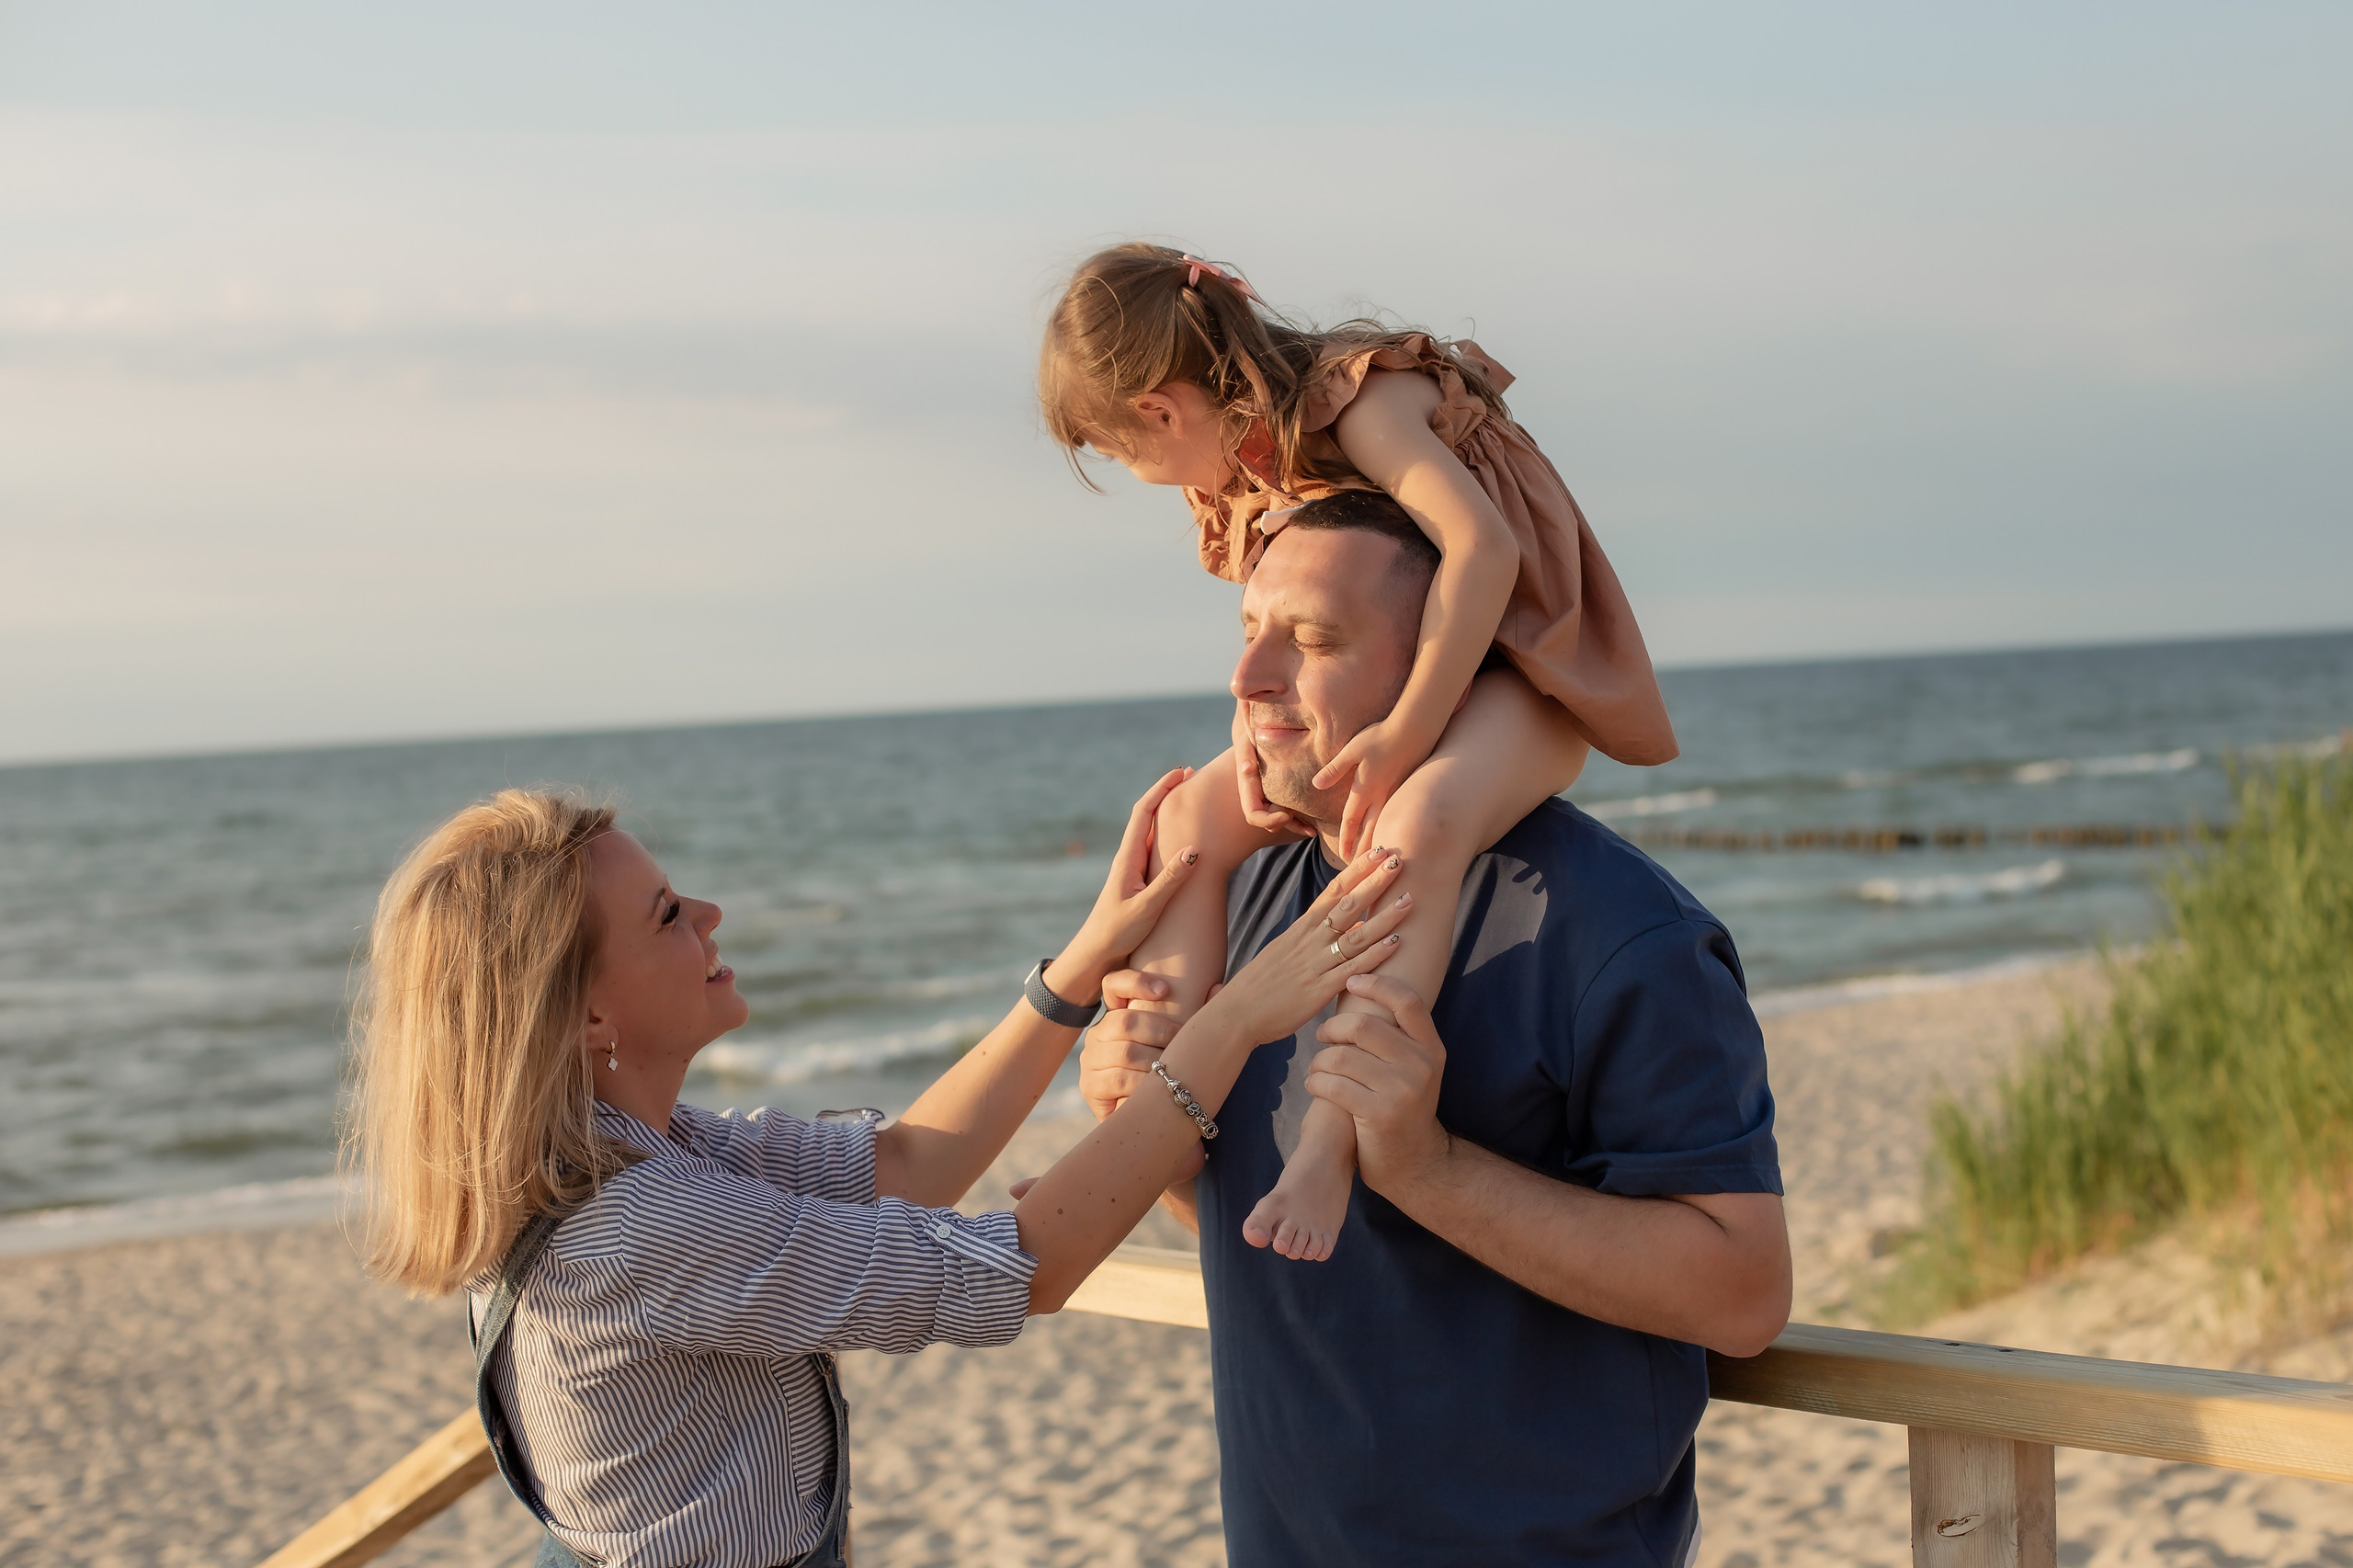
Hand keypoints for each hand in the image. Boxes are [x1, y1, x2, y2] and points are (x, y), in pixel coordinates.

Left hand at [1054, 769, 1200, 996]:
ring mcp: (1133, 868)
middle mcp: (1129, 857)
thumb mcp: (1147, 907)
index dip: (1162, 788)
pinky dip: (1169, 832)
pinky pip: (1155, 848)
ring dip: (1169, 811)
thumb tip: (1193, 849)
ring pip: (1152, 830)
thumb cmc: (1118, 932)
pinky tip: (1182, 837)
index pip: (1144, 811)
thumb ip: (1170, 880)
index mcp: (1128, 857)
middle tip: (1191, 776)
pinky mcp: (1138, 880)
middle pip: (1148, 814)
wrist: (1096, 953)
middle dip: (1168, 792)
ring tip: (1190, 798)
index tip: (1181, 772)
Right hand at [1076, 970, 1181, 1121]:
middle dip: (1161, 1031)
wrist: (1150, 1121)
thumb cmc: (1168, 1076)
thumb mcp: (1179, 1044)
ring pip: (1124, 1052)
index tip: (1164, 990)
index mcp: (1117, 1016)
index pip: (1113, 984)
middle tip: (1184, 1044)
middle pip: (1125, 1021)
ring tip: (1175, 1071)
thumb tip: (1217, 987)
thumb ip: (1196, 1015)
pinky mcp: (1090, 1086)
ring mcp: (1091, 1060)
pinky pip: (1118, 1079)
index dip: (1135, 982)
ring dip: (1155, 1062)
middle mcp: (1099, 1034)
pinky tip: (1159, 1089)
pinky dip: (1143, 1083)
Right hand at [1200, 848, 1410, 1046]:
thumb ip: (1312, 937)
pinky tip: (1396, 942)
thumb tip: (1343, 925)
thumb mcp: (1284, 951)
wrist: (1236, 1014)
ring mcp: (1315, 964)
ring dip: (1384, 916)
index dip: (1357, 870)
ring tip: (1409, 899)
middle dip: (1375, 881)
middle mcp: (1309, 941)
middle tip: (1400, 860)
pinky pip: (1352, 968)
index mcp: (1301, 929)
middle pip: (1347, 905)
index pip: (1333, 891)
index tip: (1378, 852)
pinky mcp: (1319, 990)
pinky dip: (1375, 954)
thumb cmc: (1261, 985)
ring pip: (1356, 935)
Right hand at [1231, 702, 1301, 832]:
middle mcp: (1256, 791)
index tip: (1286, 815)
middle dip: (1283, 823)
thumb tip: (1247, 770)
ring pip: (1278, 819)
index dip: (1268, 820)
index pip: (1253, 814)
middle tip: (1303, 822)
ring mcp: (1269, 791)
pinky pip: (1289, 811)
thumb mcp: (1247, 734)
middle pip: (1266, 821)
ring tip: (1311, 826)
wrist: (1263, 716)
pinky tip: (1312, 824)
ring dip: (1294, 824)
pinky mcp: (1282, 787)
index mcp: (1248, 783)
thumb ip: (1245, 750)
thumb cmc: (1254, 724)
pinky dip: (1299, 820)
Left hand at [1303, 972, 1450, 1190]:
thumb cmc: (1403, 1106)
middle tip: (1321, 1037)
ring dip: (1319, 1061)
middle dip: (1332, 1029)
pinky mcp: (1380, 1114)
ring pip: (1342, 1057)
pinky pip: (1334, 1085)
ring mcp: (1403, 1091)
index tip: (1351, 982)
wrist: (1415, 1161)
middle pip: (1363, 1026)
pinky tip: (1315, 1086)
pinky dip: (1316, 1082)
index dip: (1376, 985)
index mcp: (1431, 1047)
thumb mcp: (1414, 1068)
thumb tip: (1361, 987)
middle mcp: (1421, 1065)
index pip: (1406, 1001)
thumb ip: (1398, 1036)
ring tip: (1316, 1068)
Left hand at [1309, 716, 1435, 859]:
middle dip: (1363, 850)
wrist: (1415, 728)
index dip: (1346, 840)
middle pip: (1371, 830)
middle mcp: (1381, 796)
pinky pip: (1398, 815)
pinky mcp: (1408, 788)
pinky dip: (1393, 828)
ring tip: (1377, 858)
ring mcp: (1397, 793)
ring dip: (1379, 842)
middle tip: (1360, 868)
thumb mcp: (1352, 750)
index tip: (1342, 857)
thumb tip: (1316, 784)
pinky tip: (1395, 832)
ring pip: (1386, 824)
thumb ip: (1334, 769)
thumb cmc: (1380, 737)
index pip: (1351, 821)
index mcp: (1364, 789)